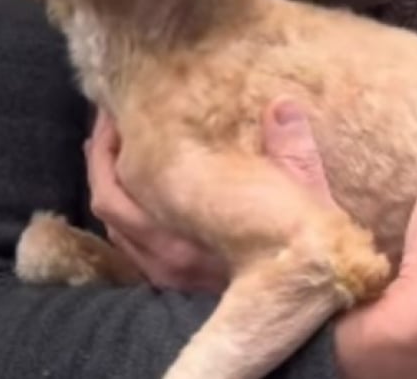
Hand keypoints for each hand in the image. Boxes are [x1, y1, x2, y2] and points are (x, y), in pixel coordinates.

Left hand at [84, 100, 332, 292]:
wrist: (316, 310)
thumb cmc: (312, 256)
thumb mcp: (307, 195)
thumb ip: (291, 150)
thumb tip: (281, 106)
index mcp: (182, 235)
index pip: (116, 187)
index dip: (106, 148)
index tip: (112, 113)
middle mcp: (165, 260)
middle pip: (107, 206)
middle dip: (100, 161)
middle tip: (107, 125)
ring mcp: (168, 279)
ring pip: (116, 231)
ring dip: (111, 190)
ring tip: (116, 154)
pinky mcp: (177, 291)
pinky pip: (132, 251)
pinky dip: (126, 219)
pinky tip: (140, 199)